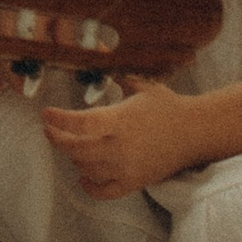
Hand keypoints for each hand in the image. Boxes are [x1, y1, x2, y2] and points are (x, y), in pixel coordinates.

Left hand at [40, 82, 203, 200]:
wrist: (195, 132)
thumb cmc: (167, 106)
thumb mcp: (140, 84)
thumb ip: (115, 74)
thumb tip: (99, 50)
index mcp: (120, 120)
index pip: (81, 124)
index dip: (59, 120)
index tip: (46, 113)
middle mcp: (120, 147)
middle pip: (77, 149)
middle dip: (58, 139)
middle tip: (50, 129)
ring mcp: (127, 168)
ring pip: (86, 168)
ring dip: (73, 157)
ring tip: (69, 144)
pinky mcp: (134, 182)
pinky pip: (104, 192)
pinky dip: (89, 186)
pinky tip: (82, 175)